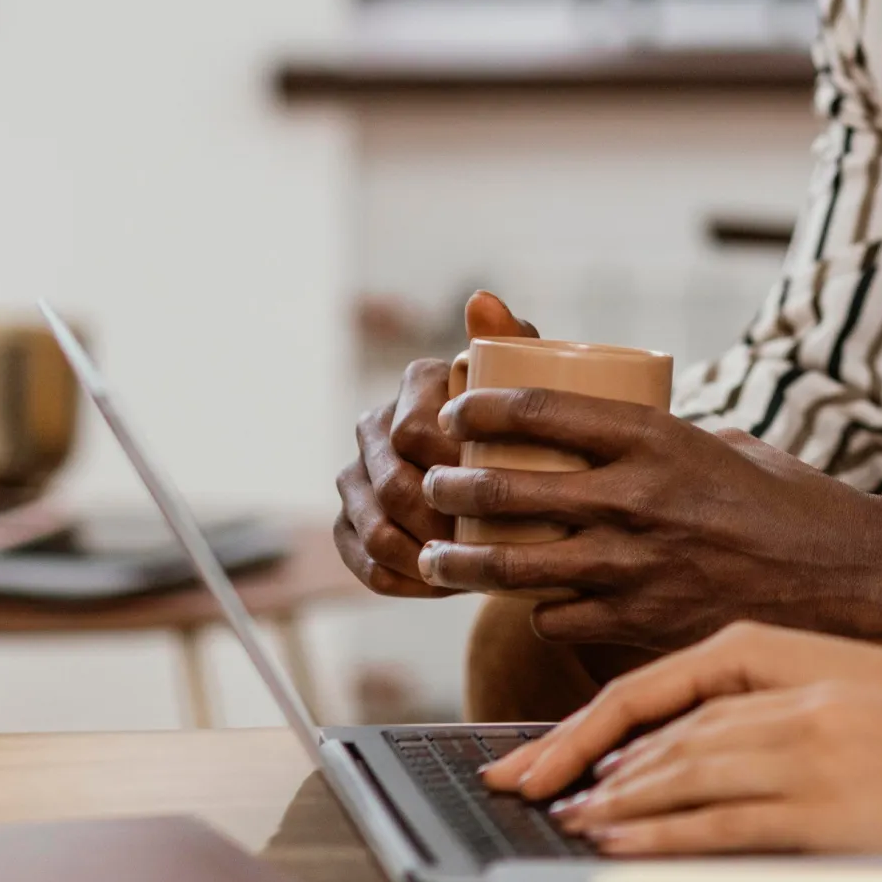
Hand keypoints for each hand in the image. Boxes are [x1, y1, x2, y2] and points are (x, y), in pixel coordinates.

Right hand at [333, 292, 535, 597]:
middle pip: (392, 484)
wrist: (513, 472)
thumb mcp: (533, 382)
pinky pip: (361, 561)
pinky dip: (401, 579)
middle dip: (439, 519)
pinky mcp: (349, 522)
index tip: (500, 489)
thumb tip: (480, 296)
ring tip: (469, 569)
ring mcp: (355, 475)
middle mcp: (375, 423)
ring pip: (373, 527)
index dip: (454, 467)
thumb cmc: (530, 423)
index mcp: (416, 384)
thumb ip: (514, 340)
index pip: (417, 430)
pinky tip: (440, 585)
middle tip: (490, 542)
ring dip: (421, 554)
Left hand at [414, 396, 881, 648]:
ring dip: (461, 562)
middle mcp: (639, 499)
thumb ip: (665, 440)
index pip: (542, 412)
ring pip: (514, 567)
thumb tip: (609, 434)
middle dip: (451, 487)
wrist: (846, 573)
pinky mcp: (642, 623)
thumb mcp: (727, 443)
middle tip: (432, 485)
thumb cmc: (791, 501)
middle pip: (509, 490)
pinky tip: (536, 602)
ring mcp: (636, 566)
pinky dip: (539, 610)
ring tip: (434, 558)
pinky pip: (557, 619)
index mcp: (659, 439)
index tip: (458, 411)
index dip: (483, 409)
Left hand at [536, 682, 881, 881]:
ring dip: (613, 800)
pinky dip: (658, 832)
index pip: (667, 694)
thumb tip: (721, 740)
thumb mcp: (850, 698)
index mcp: (787, 667)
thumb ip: (783, 706)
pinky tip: (620, 842)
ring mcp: (800, 752)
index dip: (599, 728)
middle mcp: (784, 702)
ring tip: (565, 821)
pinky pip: (717, 820)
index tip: (552, 757)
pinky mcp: (819, 805)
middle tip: (527, 789)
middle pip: (659, 733)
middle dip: (584, 763)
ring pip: (678, 773)